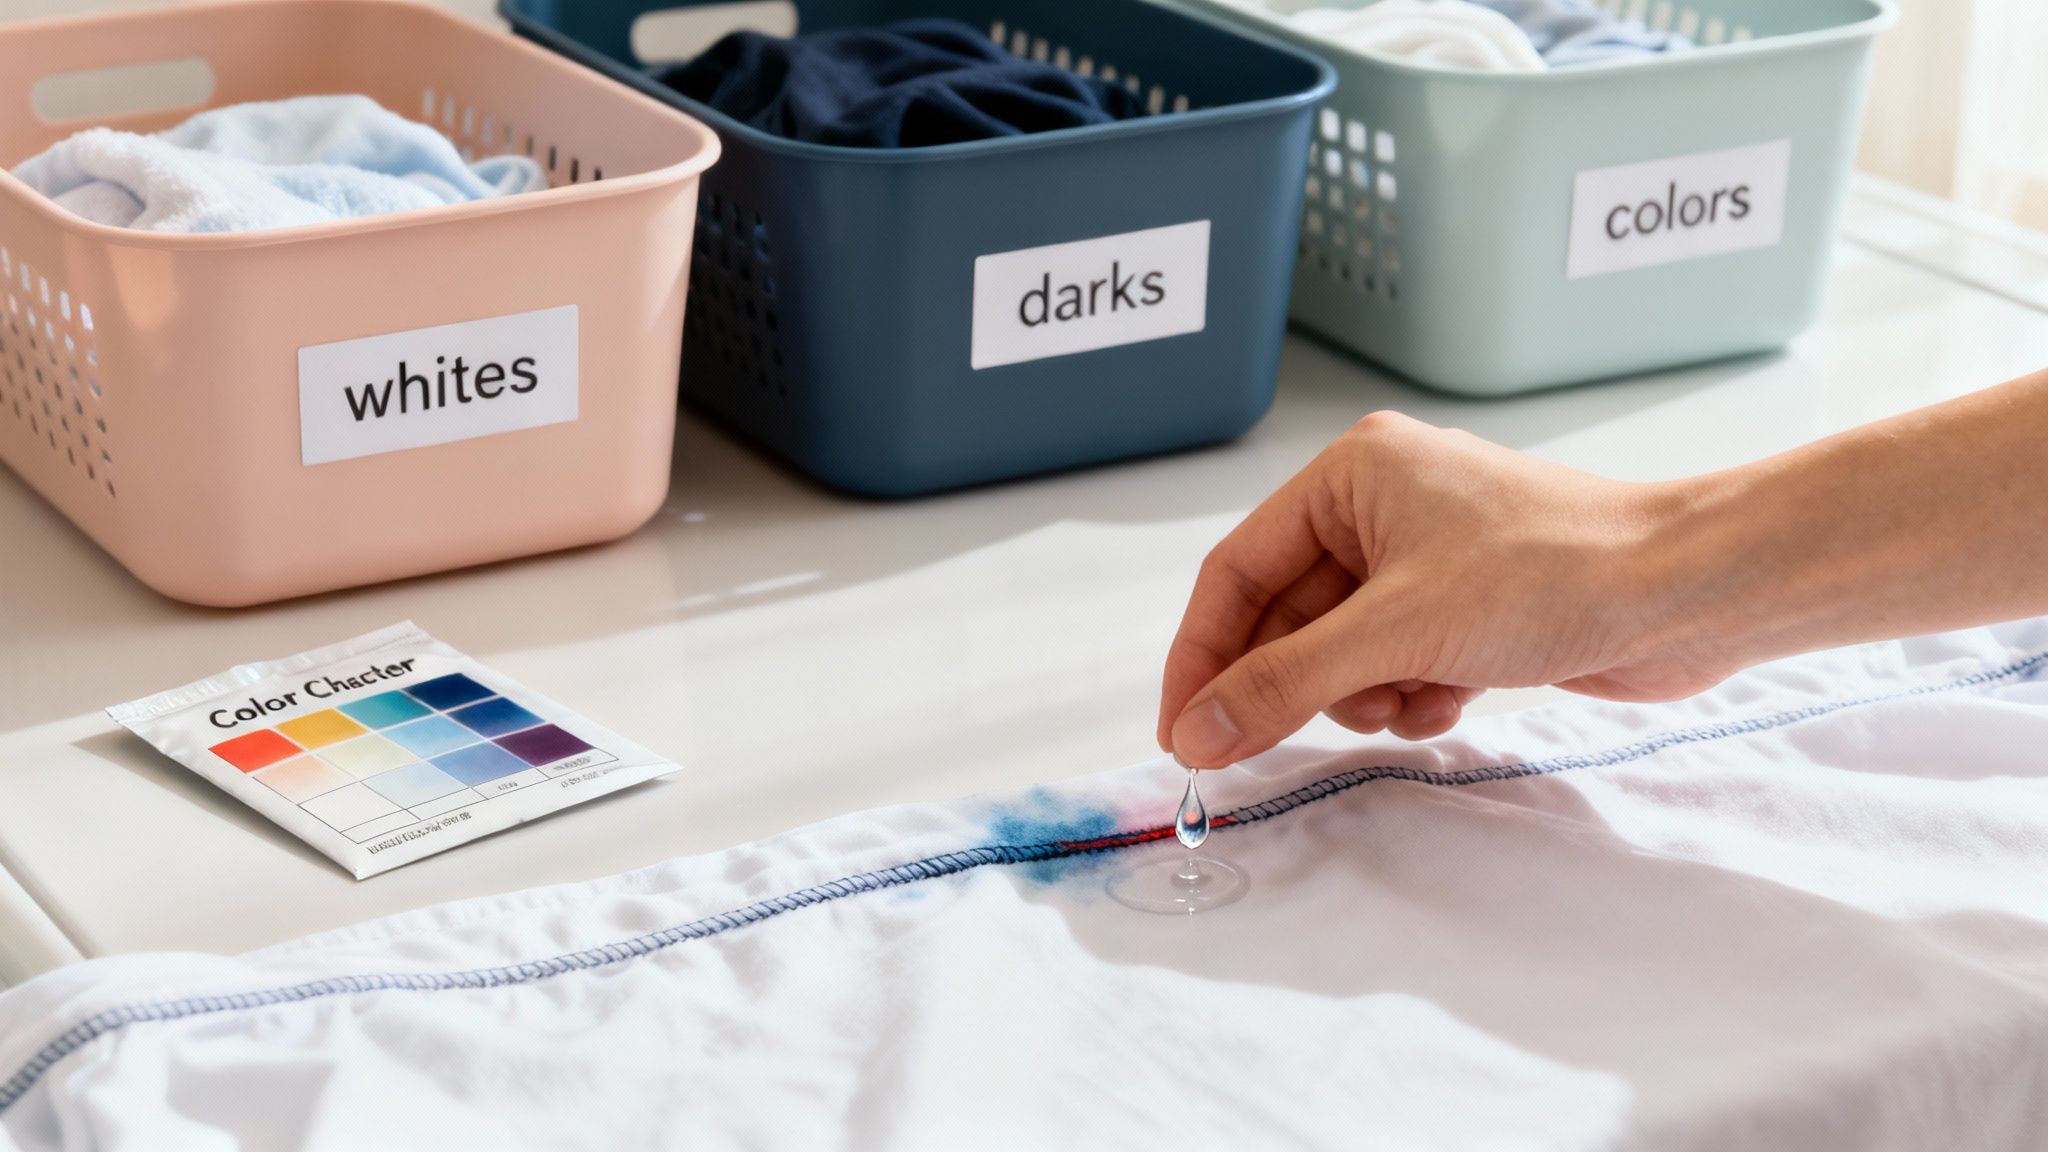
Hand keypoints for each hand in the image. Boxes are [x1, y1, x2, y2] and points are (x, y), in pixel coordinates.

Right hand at [1158, 411, 1731, 766]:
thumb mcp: (1395, 632)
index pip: (1237, 571)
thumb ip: (1283, 682)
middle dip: (1298, 682)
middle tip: (1272, 746)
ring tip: (1412, 696)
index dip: (1203, 655)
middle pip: (1287, 619)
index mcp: (1351, 476)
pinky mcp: (1468, 608)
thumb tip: (1196, 729)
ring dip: (1362, 693)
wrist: (1689, 592)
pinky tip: (1452, 698)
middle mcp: (1382, 508)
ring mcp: (1428, 560)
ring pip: (1341, 652)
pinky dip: (1411, 693)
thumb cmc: (1554, 574)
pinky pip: (1396, 664)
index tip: (1181, 730)